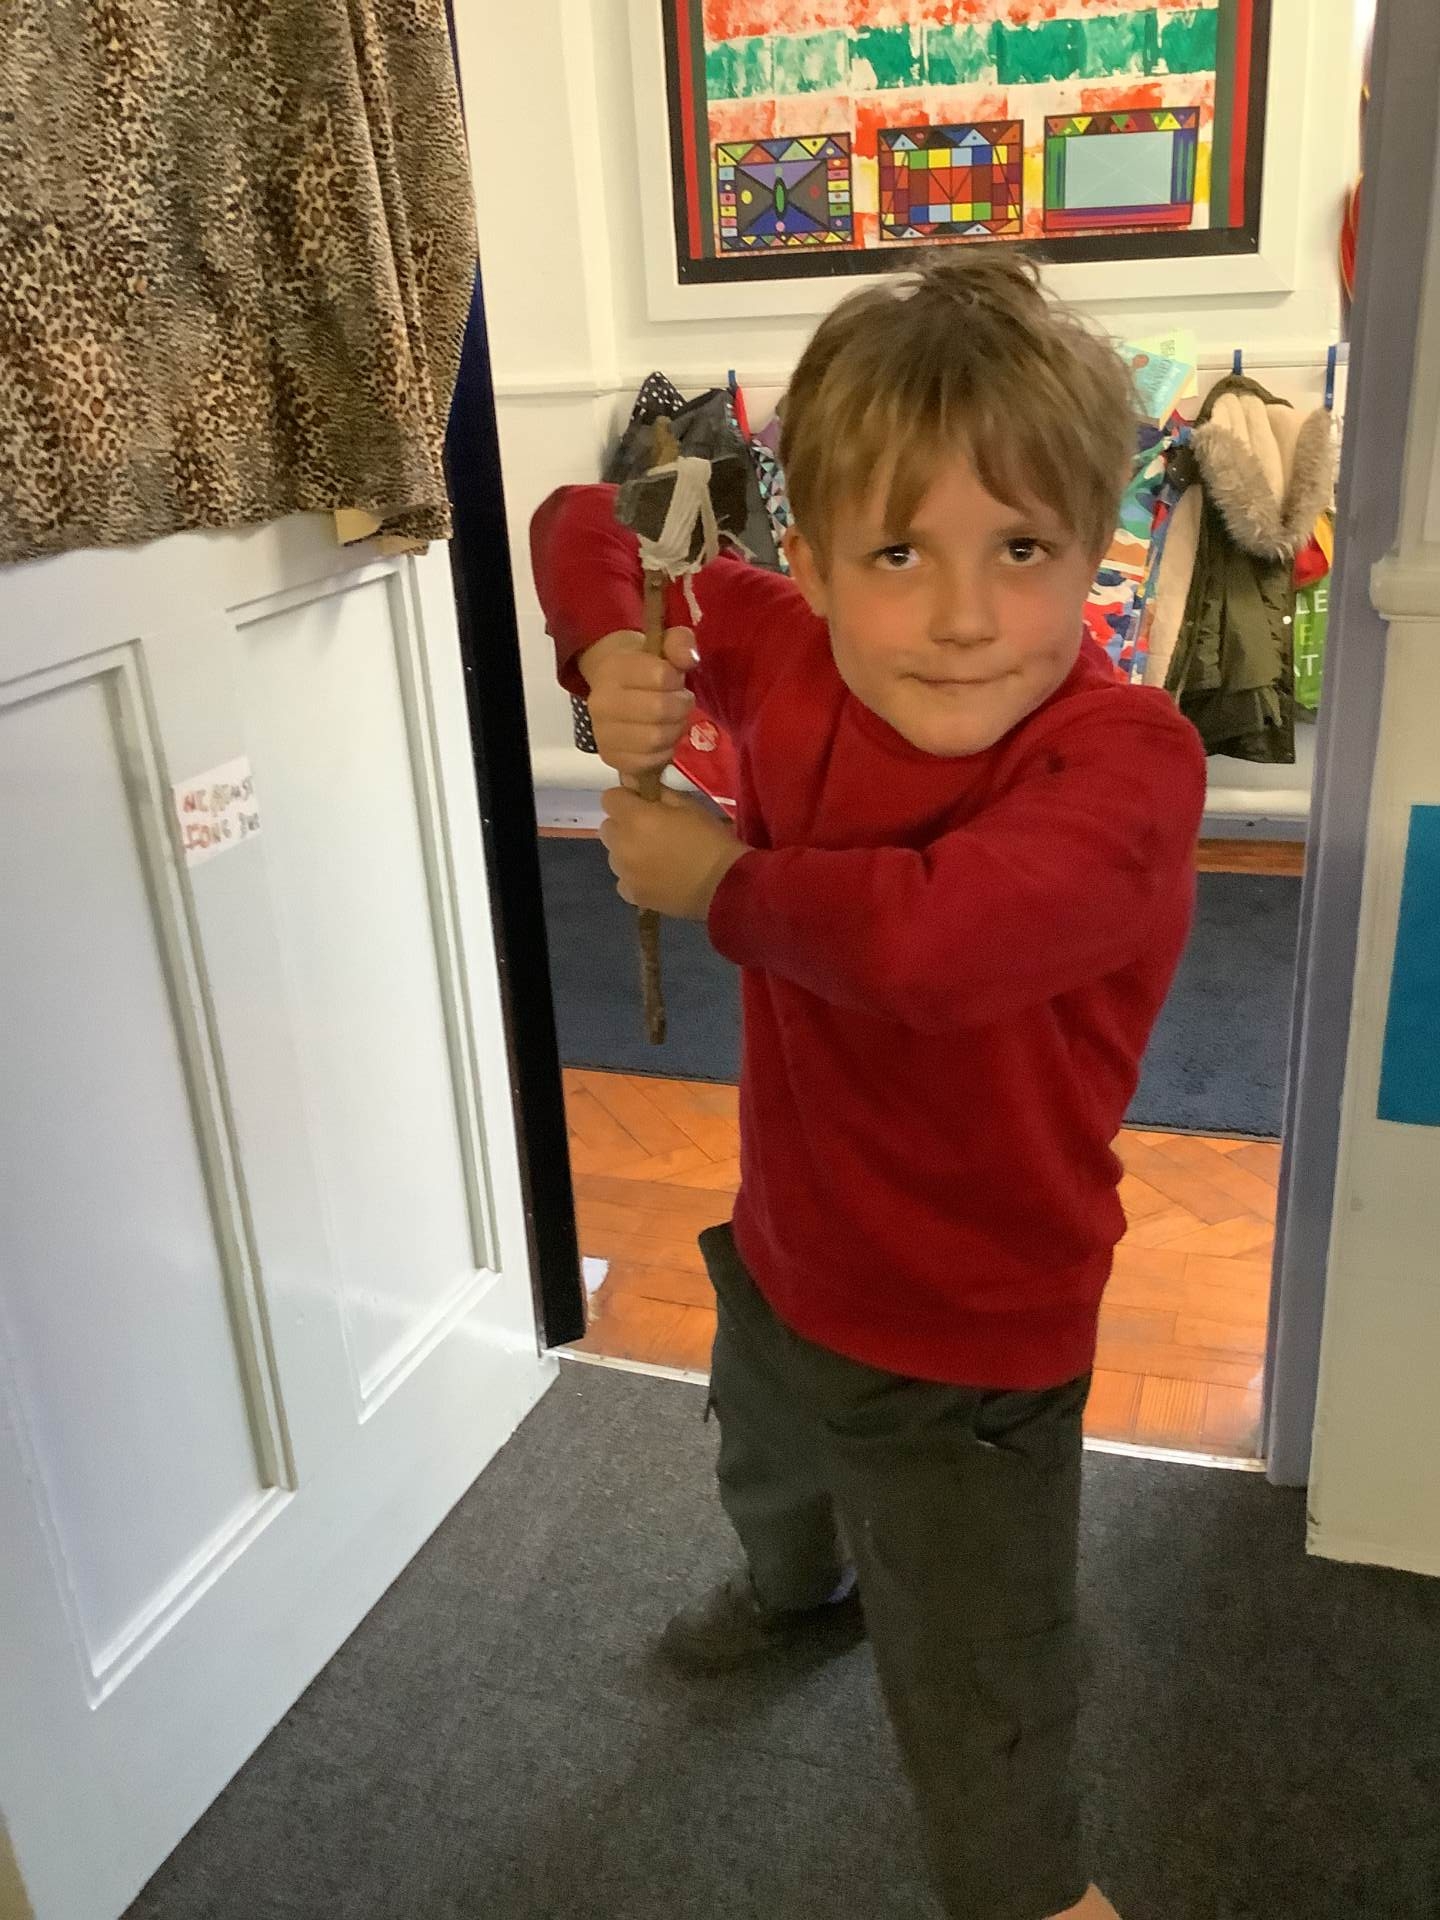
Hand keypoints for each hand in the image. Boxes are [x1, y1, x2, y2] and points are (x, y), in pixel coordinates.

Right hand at [578, 628, 699, 777]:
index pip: (661, 676)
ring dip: (674, 731)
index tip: (675, 681)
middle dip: (680, 708)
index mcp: (614, 669)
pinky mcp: (610, 757)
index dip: (677, 680)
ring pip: (655, 738)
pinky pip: (648, 762)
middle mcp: (601, 702)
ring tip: (671, 721)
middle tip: (680, 704)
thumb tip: (690, 658)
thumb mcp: (663, 644)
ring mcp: (602, 733)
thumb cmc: (645, 667)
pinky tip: (661, 741)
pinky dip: (663, 753)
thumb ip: (680, 643)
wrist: (614, 687)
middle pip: (660, 710)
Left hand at [600, 786, 747, 920]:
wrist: (724, 885)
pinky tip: (654, 877)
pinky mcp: (632, 894)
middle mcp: (622, 844)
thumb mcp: (689, 806)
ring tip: (654, 856)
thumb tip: (640, 785)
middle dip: (624, 825)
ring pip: (613, 854)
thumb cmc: (710, 840)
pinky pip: (623, 880)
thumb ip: (659, 793)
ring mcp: (624, 872)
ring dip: (627, 851)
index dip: (626, 798)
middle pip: (608, 827)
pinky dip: (633, 877)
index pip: (610, 798)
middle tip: (650, 830)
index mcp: (635, 817)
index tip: (643, 803)